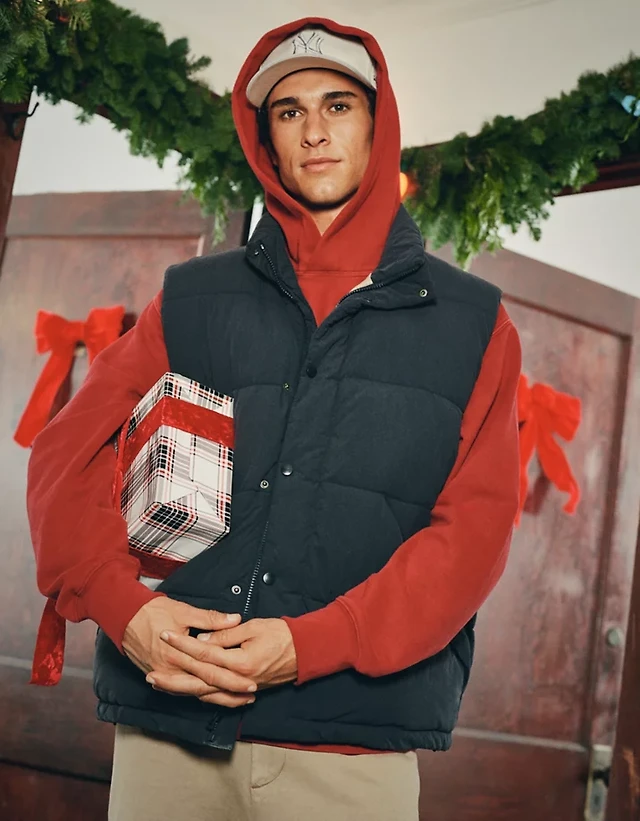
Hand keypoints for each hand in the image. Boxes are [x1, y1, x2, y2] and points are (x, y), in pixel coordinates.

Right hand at [122, 597, 257, 707]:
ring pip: (195, 693)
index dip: (233, 678)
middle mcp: (172, 670)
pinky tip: (211, 697)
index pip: (212, 671)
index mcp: (179, 654)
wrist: (124, 617)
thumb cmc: (152, 612)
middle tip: (250, 695)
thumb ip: (211, 619)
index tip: (251, 681)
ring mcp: (165, 676)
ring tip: (238, 700)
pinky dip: (198, 695)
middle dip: (229, 693)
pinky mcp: (160, 676)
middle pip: (205, 687)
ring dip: (217, 698)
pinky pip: (182, 691)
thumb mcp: (183, 611)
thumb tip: (235, 619)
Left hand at [154, 618, 297, 703]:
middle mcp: (239, 680)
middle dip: (173, 677)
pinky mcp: (244, 690)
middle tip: (151, 674)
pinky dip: (200, 696)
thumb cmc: (282, 634)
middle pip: (199, 681)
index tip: (165, 635)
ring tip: (161, 685)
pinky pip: (217, 698)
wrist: (305, 651)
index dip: (183, 644)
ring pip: (206, 693)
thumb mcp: (254, 627)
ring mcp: (241, 688)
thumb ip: (226, 635)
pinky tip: (187, 692)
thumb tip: (203, 641)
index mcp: (240, 662)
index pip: (204, 654)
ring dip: (182, 690)